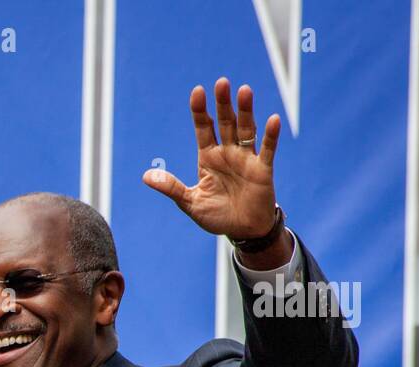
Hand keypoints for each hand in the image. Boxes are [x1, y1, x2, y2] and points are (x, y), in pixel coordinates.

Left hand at [143, 78, 284, 246]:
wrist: (242, 231)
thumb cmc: (217, 215)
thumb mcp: (190, 202)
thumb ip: (172, 187)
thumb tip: (146, 177)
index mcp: (208, 157)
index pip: (203, 128)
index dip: (200, 111)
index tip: (197, 91)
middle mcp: (227, 153)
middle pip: (225, 122)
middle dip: (223, 103)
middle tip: (221, 82)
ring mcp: (246, 159)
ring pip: (246, 130)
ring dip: (246, 111)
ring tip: (244, 91)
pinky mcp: (263, 169)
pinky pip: (268, 149)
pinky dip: (270, 135)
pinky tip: (272, 119)